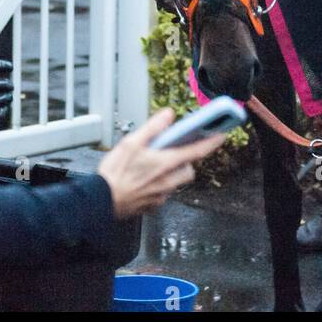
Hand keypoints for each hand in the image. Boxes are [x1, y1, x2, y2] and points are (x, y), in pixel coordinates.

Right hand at [97, 109, 226, 218]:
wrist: (100, 202)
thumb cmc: (114, 174)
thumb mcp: (131, 143)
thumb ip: (152, 128)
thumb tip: (168, 116)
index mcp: (165, 163)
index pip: (197, 151)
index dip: (212, 142)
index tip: (221, 135)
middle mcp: (167, 181)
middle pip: (189, 169)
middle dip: (186, 161)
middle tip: (174, 152)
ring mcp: (161, 195)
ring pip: (177, 182)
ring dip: (174, 173)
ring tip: (156, 165)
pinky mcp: (153, 205)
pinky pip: (165, 193)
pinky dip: (161, 185)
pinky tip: (146, 180)